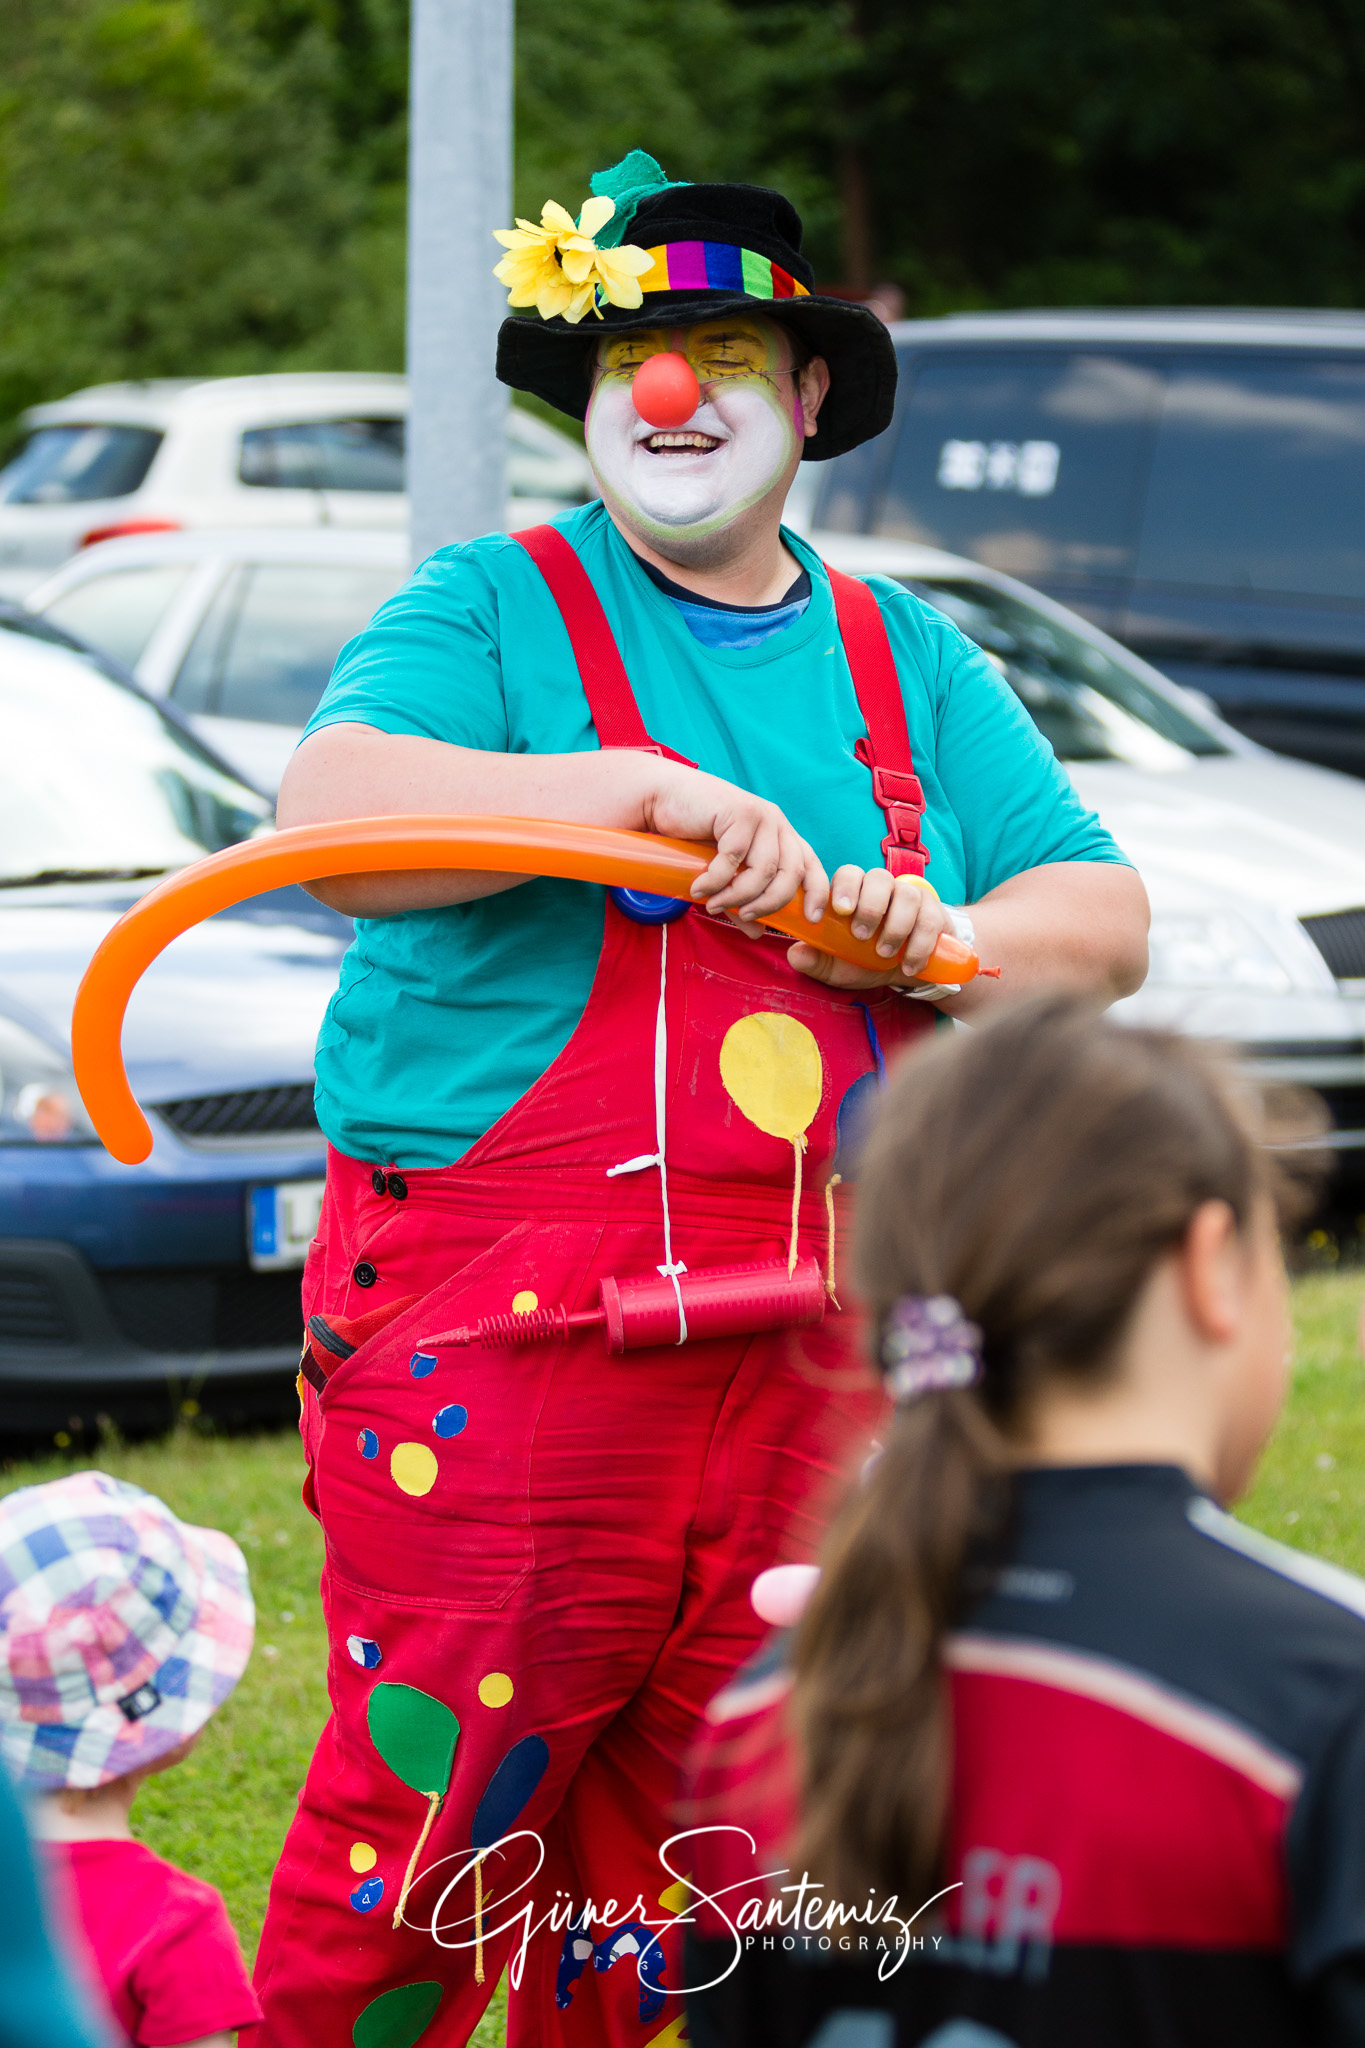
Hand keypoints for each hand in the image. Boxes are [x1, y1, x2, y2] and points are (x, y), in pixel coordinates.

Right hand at [642, 761, 828, 922]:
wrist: (662, 799)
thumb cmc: (692, 836)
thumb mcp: (724, 875)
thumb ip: (742, 901)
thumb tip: (757, 932)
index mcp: (780, 836)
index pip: (810, 865)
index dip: (817, 893)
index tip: (811, 919)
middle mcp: (777, 824)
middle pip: (792, 873)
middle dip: (769, 903)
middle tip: (745, 916)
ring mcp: (761, 815)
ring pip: (765, 870)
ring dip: (738, 895)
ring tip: (713, 904)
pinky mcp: (740, 811)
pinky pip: (734, 858)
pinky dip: (715, 880)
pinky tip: (698, 888)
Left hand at [788, 863, 957, 989]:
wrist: (907, 972)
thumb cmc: (866, 962)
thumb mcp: (839, 967)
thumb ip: (817, 961)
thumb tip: (795, 953)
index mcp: (855, 894)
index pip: (848, 873)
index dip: (842, 888)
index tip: (838, 912)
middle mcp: (883, 888)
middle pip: (878, 877)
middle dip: (869, 907)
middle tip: (861, 937)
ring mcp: (911, 897)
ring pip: (907, 896)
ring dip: (895, 928)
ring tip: (885, 955)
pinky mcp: (935, 912)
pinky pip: (930, 921)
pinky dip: (919, 947)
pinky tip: (909, 966)